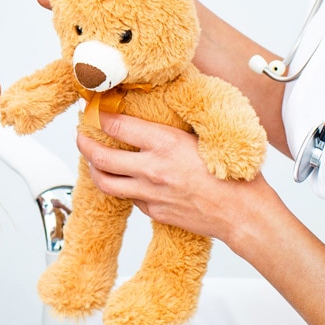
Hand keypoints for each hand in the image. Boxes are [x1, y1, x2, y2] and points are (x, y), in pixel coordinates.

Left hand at [76, 111, 285, 249]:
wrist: (244, 214)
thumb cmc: (235, 175)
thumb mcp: (207, 138)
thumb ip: (180, 126)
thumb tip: (165, 111)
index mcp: (166, 144)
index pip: (118, 126)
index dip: (102, 116)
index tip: (96, 109)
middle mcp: (152, 169)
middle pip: (101, 157)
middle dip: (84, 144)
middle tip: (80, 136)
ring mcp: (150, 194)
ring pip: (106, 183)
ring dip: (94, 170)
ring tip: (93, 160)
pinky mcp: (154, 212)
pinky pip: (129, 198)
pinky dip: (121, 187)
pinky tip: (125, 180)